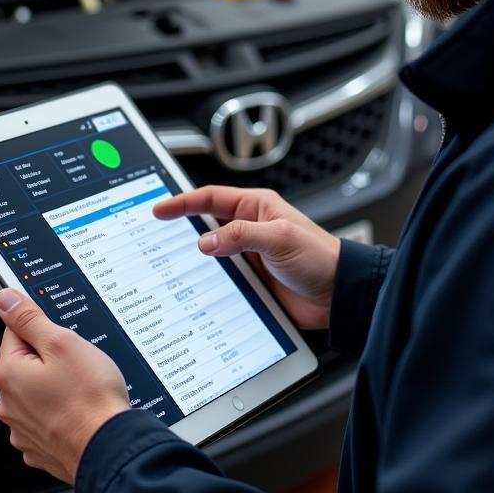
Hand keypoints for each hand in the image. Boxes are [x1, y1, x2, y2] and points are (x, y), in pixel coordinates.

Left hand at [0, 289, 130, 484]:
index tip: (62, 338)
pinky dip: (61, 412)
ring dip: (56, 386)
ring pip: (37, 392)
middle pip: (27, 363)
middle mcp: (8, 404)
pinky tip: (79, 411)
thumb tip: (5, 299)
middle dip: (51, 359)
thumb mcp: (62, 343)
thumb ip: (30, 319)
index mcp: (9, 373)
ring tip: (82, 390)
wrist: (108, 448)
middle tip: (78, 364)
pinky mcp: (39, 447)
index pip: (16, 331)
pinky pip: (47, 418)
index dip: (45, 329)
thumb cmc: (90, 397)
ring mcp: (22, 429)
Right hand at [152, 186, 340, 329]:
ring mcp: (249, 254)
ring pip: (211, 252)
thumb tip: (205, 241)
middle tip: (155, 234)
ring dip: (193, 258)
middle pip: (206, 223)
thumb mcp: (279, 239)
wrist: (338, 294)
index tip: (159, 209)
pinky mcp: (251, 279)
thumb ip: (241, 236)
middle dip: (181, 227)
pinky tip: (194, 287)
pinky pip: (221, 276)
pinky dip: (206, 279)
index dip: (182, 202)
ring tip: (167, 262)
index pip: (211, 198)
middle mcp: (250, 227)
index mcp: (257, 206)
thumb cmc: (319, 258)